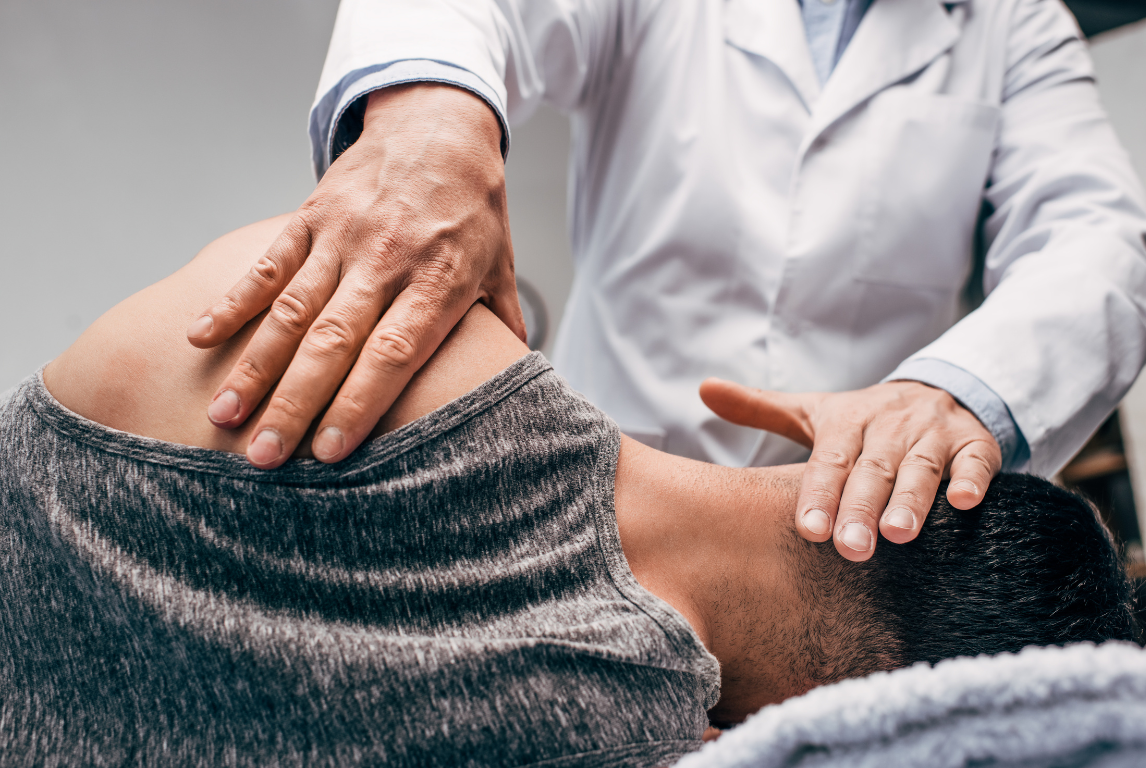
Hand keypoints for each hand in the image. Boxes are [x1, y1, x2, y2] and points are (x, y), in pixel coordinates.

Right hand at [186, 84, 523, 467]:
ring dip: (254, 367)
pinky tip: (201, 337)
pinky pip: (268, 264)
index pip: (394, 353)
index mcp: (438, 281)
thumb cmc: (473, 206)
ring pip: (291, 310)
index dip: (358, 403)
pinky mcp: (311, 217)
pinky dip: (233, 301)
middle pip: (333, 342)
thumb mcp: (499, 265)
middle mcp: (387, 261)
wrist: (439, 124)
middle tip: (261, 456)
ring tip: (223, 417)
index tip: (329, 452)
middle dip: (295, 404)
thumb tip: (519, 384)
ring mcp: (344, 237)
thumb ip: (500, 325)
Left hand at [699, 379, 1001, 560]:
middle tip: (851, 550)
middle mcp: (889, 426)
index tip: (809, 530)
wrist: (939, 392)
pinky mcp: (975, 442)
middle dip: (861, 509)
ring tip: (899, 534)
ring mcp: (934, 433)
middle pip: (872, 470)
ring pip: (920, 468)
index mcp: (847, 422)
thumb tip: (703, 388)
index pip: (829, 461)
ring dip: (911, 500)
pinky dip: (972, 479)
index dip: (819, 494)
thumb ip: (760, 408)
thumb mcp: (814, 412)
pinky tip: (964, 503)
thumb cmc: (864, 422)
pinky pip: (976, 461)